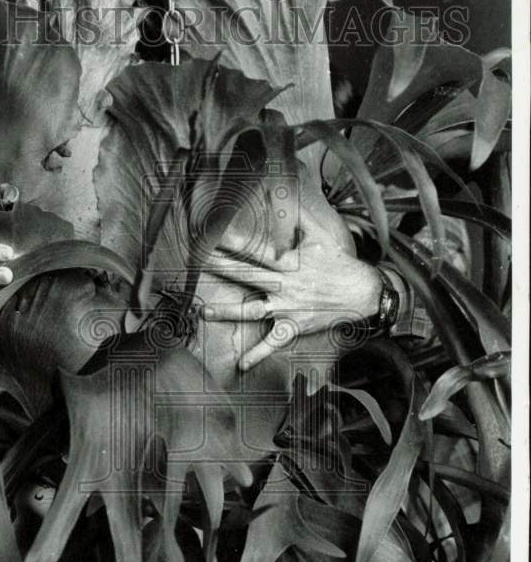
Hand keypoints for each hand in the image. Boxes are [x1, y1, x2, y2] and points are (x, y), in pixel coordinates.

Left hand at [201, 205, 382, 370]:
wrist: (364, 292)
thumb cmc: (340, 263)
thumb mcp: (321, 236)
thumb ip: (298, 219)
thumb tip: (284, 196)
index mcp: (290, 263)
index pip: (257, 250)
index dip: (235, 243)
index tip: (213, 236)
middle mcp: (285, 285)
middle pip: (247, 276)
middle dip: (222, 268)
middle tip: (198, 263)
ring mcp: (288, 307)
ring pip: (251, 310)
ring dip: (227, 312)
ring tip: (203, 312)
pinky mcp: (294, 326)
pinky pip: (274, 342)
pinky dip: (258, 354)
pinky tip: (241, 364)